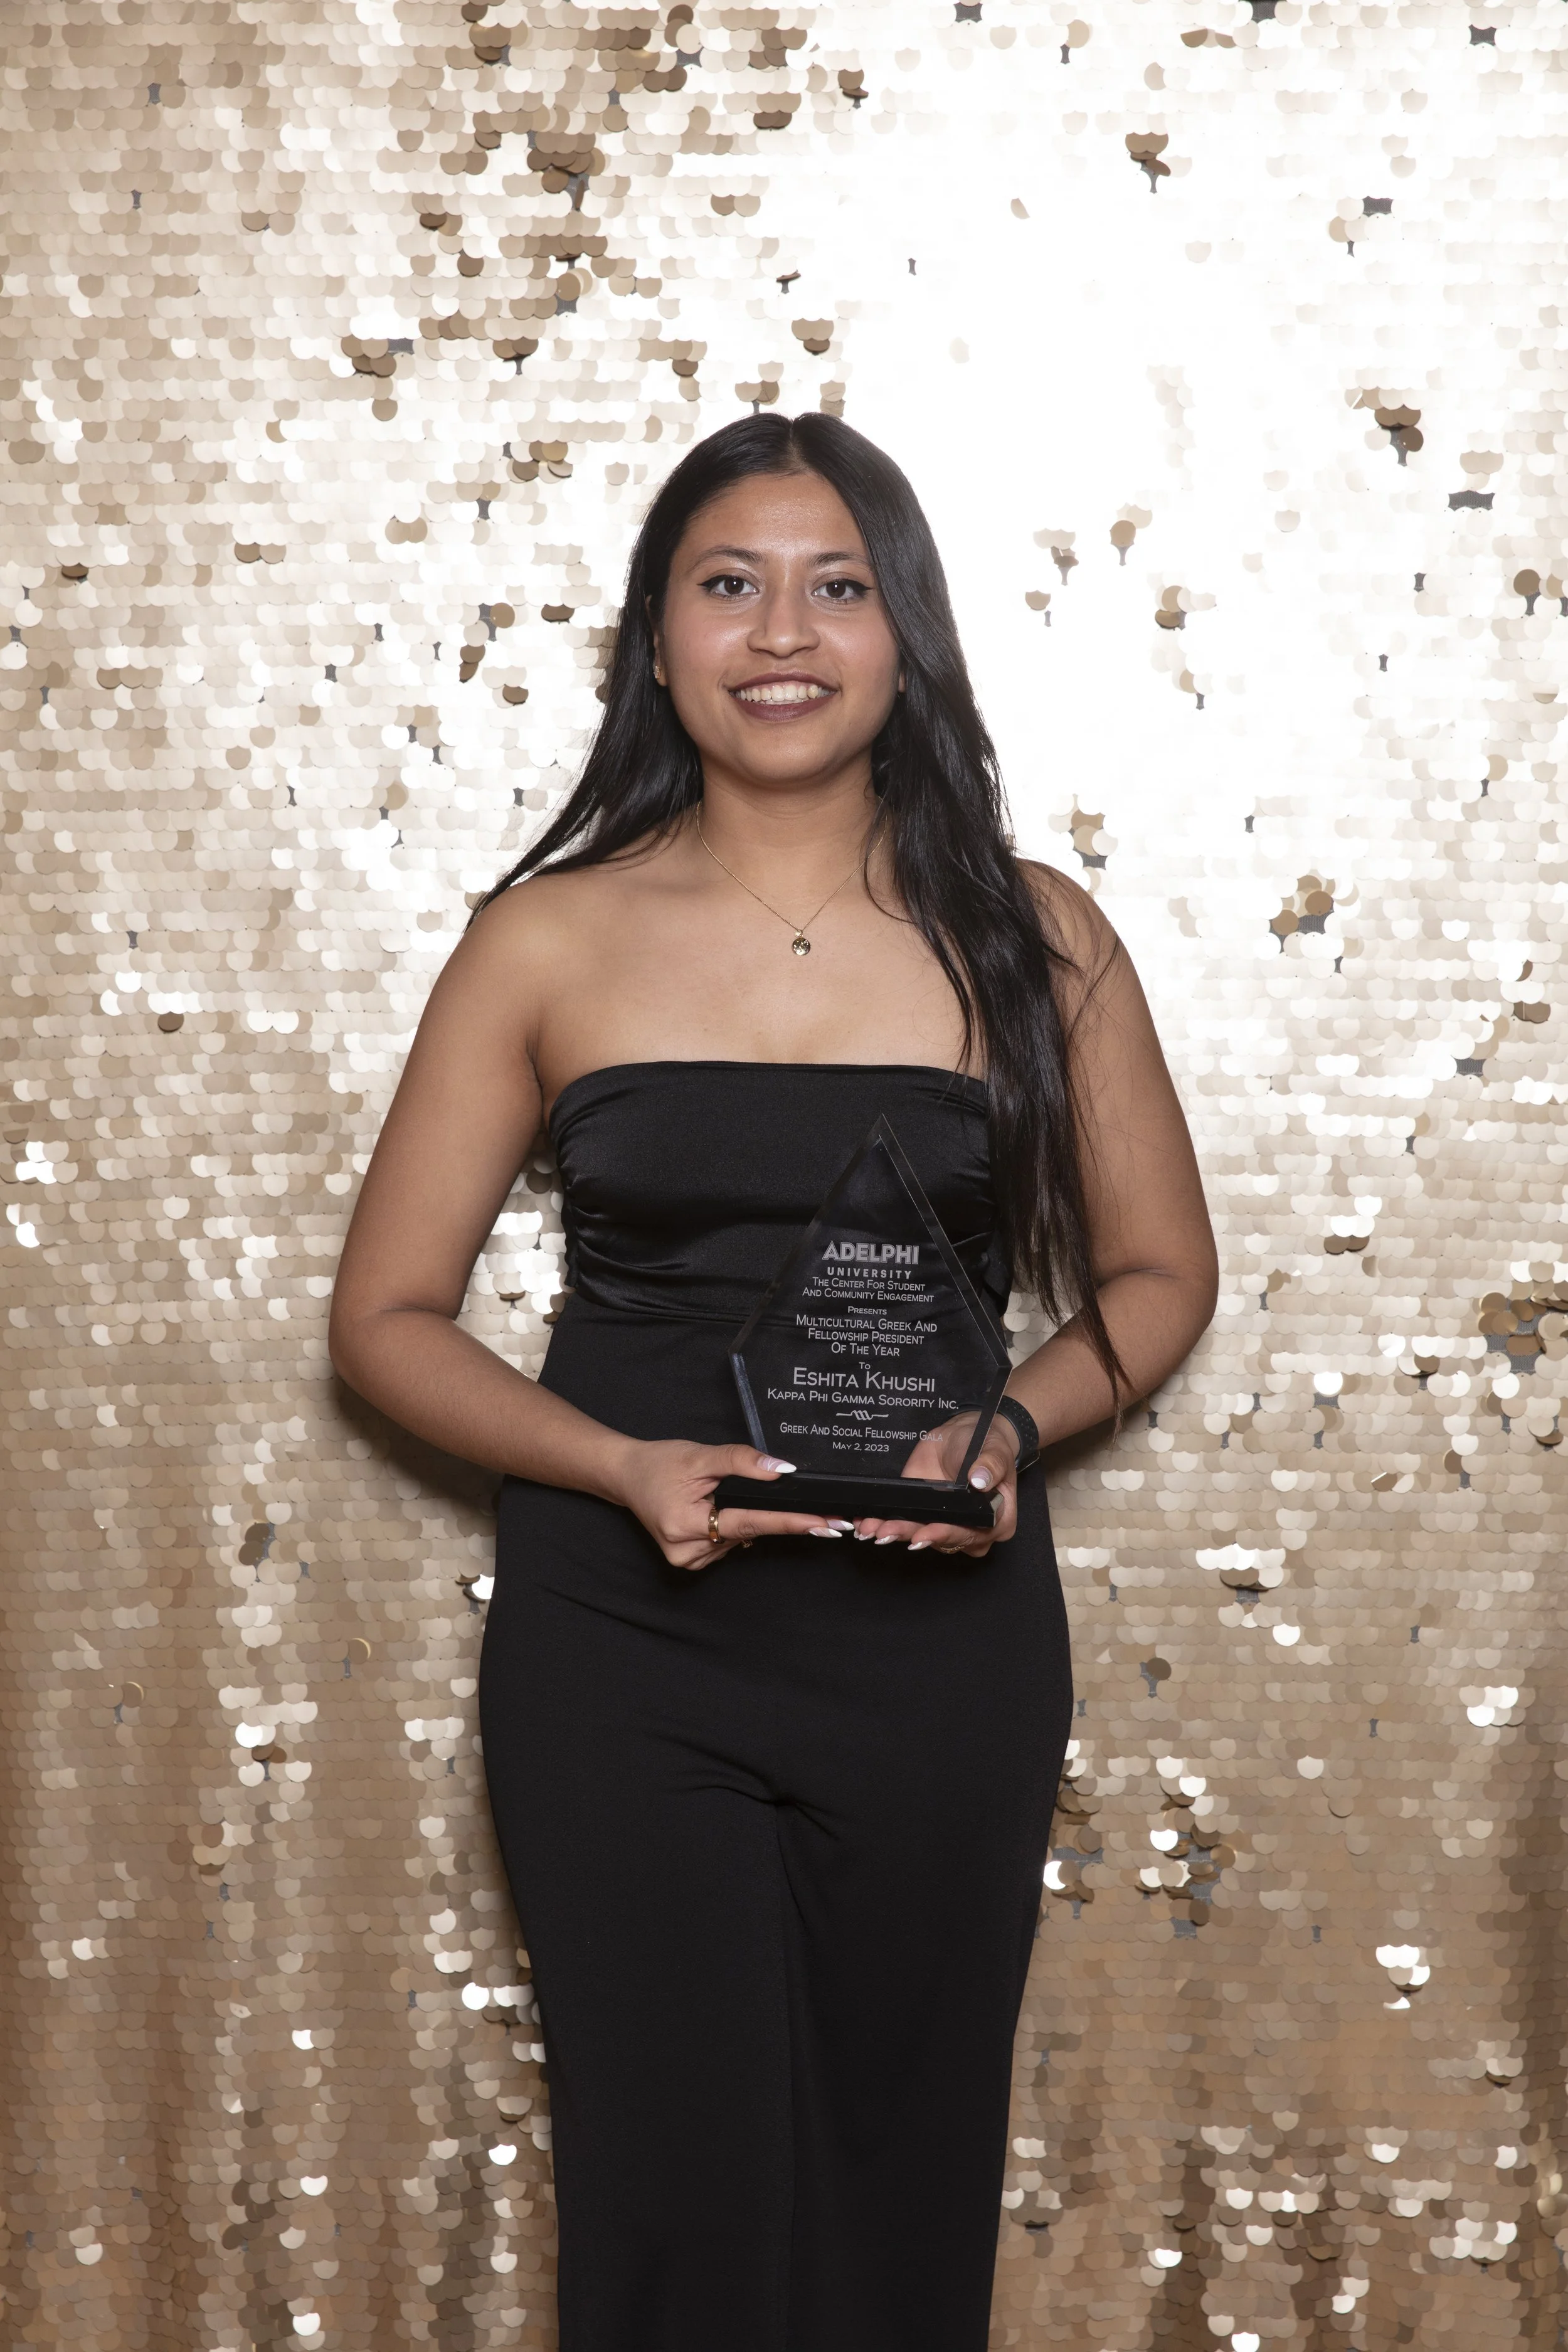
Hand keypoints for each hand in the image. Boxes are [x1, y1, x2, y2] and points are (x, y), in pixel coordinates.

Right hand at [607, 1439, 849, 1570]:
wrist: (627, 1477)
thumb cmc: (660, 1463)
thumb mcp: (700, 1455)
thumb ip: (741, 1460)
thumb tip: (782, 1469)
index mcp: (686, 1524)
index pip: (750, 1523)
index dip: (791, 1522)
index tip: (825, 1525)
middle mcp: (687, 1551)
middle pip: (748, 1532)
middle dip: (780, 1521)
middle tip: (826, 1519)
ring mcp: (688, 1560)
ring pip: (739, 1540)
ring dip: (748, 1520)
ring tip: (722, 1496)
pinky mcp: (690, 1561)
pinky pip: (726, 1545)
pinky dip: (732, 1528)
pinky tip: (719, 1512)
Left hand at [849, 1411, 1019, 1556]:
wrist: (966, 1434)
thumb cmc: (989, 1445)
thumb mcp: (995, 1450)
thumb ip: (990, 1465)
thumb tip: (979, 1480)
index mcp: (997, 1522)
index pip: (970, 1533)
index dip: (945, 1534)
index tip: (924, 1533)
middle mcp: (971, 1530)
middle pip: (941, 1539)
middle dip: (911, 1535)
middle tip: (887, 1532)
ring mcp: (945, 1524)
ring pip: (919, 1535)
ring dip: (895, 1532)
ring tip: (872, 1529)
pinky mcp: (923, 1515)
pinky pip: (905, 1524)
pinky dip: (884, 1524)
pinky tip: (867, 1524)